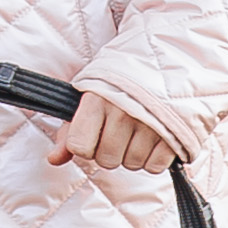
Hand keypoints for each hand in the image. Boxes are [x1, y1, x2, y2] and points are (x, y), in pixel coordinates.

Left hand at [54, 85, 178, 179]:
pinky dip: (153, 159)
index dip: (85, 146)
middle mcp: (123, 112)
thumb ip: (70, 131)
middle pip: (106, 160)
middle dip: (110, 151)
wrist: (168, 60)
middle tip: (119, 131)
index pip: (79, 147)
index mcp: (97, 100)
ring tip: (138, 131)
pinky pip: (154, 167)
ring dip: (133, 155)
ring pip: (131, 164)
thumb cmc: (120, 84)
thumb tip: (54, 159)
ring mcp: (150, 124)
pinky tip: (154, 139)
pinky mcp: (173, 135)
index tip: (93, 133)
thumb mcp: (90, 97)